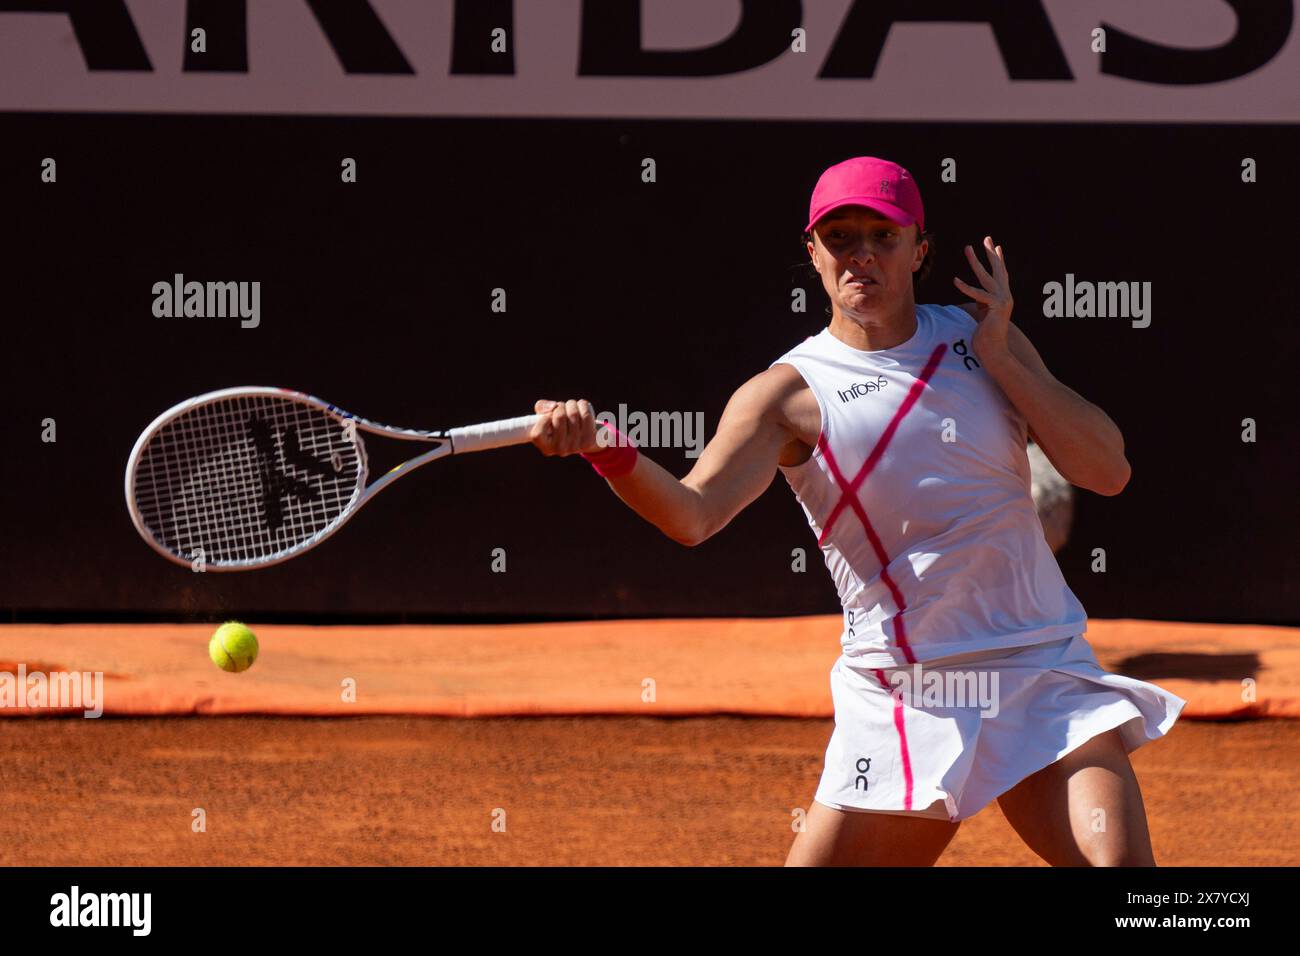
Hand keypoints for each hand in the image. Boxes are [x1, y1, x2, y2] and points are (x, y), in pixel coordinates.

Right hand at [530, 399, 601, 456]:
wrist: (582, 434)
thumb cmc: (559, 423)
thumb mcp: (545, 415)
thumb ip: (542, 407)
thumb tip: (553, 406)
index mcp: (546, 447)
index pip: (538, 434)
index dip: (543, 420)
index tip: (548, 416)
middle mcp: (560, 450)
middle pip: (559, 417)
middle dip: (560, 406)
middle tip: (561, 408)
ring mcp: (576, 446)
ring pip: (573, 413)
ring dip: (572, 404)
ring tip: (571, 407)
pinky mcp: (589, 440)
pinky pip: (586, 415)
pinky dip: (583, 405)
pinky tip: (581, 408)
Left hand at [953, 236, 1013, 363]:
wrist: (994, 352)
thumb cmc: (986, 338)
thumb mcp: (983, 316)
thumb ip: (981, 305)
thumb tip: (975, 298)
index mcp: (1002, 298)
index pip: (1000, 275)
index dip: (999, 260)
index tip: (997, 246)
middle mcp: (1005, 296)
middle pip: (998, 270)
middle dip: (991, 253)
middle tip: (987, 238)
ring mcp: (1002, 300)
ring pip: (987, 277)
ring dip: (976, 262)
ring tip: (967, 248)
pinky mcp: (996, 307)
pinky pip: (978, 294)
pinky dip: (966, 287)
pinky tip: (955, 280)